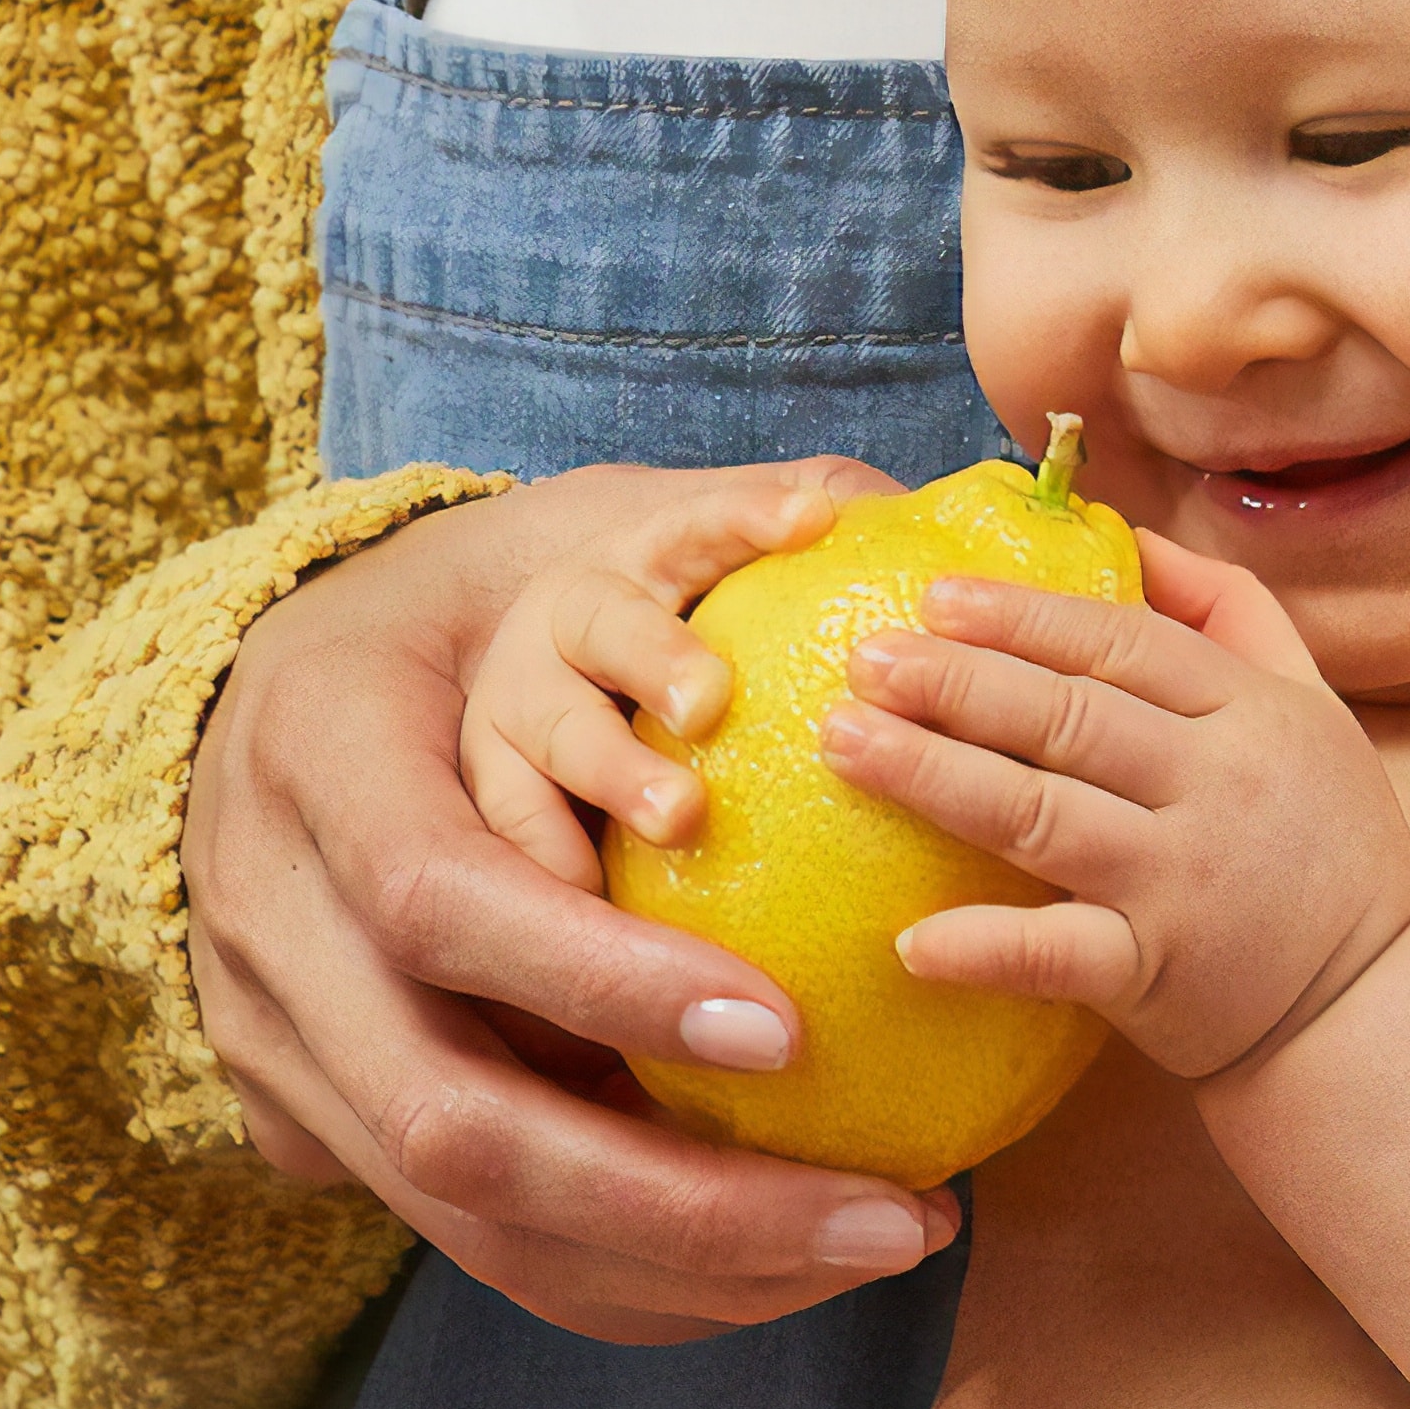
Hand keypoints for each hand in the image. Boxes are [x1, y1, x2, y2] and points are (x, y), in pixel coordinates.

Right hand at [188, 462, 965, 1345]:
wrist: (245, 714)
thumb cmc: (445, 618)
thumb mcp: (527, 550)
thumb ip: (682, 539)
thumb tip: (883, 504)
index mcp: (313, 765)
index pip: (437, 899)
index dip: (600, 981)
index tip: (789, 1025)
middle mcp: (271, 934)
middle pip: (449, 1121)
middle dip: (679, 1199)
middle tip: (891, 1210)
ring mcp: (277, 1053)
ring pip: (467, 1218)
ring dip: (683, 1268)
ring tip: (872, 1245)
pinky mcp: (310, 1131)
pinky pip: (480, 1246)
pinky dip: (636, 1280)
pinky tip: (782, 1272)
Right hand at [453, 467, 872, 882]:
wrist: (514, 643)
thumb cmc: (670, 615)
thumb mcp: (723, 558)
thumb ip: (808, 532)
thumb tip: (916, 519)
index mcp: (644, 555)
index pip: (697, 523)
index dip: (746, 515)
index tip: (812, 519)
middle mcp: (570, 617)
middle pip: (606, 625)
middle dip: (657, 656)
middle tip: (712, 701)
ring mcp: (519, 696)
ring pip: (551, 728)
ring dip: (613, 771)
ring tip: (680, 818)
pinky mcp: (493, 775)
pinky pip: (513, 822)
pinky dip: (553, 855)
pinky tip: (600, 893)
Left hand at [825, 550, 1409, 1082]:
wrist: (1374, 1002)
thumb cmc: (1324, 843)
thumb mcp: (1310, 705)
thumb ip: (1229, 613)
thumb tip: (1126, 534)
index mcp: (1251, 712)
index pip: (1124, 644)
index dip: (1025, 616)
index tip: (935, 595)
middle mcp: (1218, 786)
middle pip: (1068, 718)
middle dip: (957, 683)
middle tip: (862, 657)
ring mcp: (1183, 881)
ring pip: (1042, 816)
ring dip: (934, 778)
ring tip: (842, 743)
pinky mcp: (1156, 974)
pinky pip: (1057, 956)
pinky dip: (985, 947)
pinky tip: (908, 940)